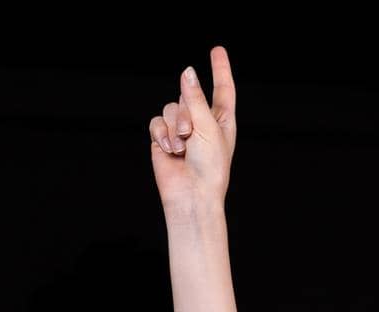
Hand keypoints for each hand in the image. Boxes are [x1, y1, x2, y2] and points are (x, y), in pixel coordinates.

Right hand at [148, 47, 236, 214]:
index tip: (217, 50)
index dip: (220, 69)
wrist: (191, 193)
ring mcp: (181, 130)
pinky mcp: (163, 138)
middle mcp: (201, 122)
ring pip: (170, 107)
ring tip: (182, 147)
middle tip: (190, 135)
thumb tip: (187, 71)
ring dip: (174, 126)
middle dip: (186, 112)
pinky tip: (171, 151)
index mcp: (222, 120)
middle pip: (188, 95)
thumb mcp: (208, 127)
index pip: (222, 89)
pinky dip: (161, 135)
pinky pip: (156, 122)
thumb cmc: (210, 166)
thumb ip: (195, 98)